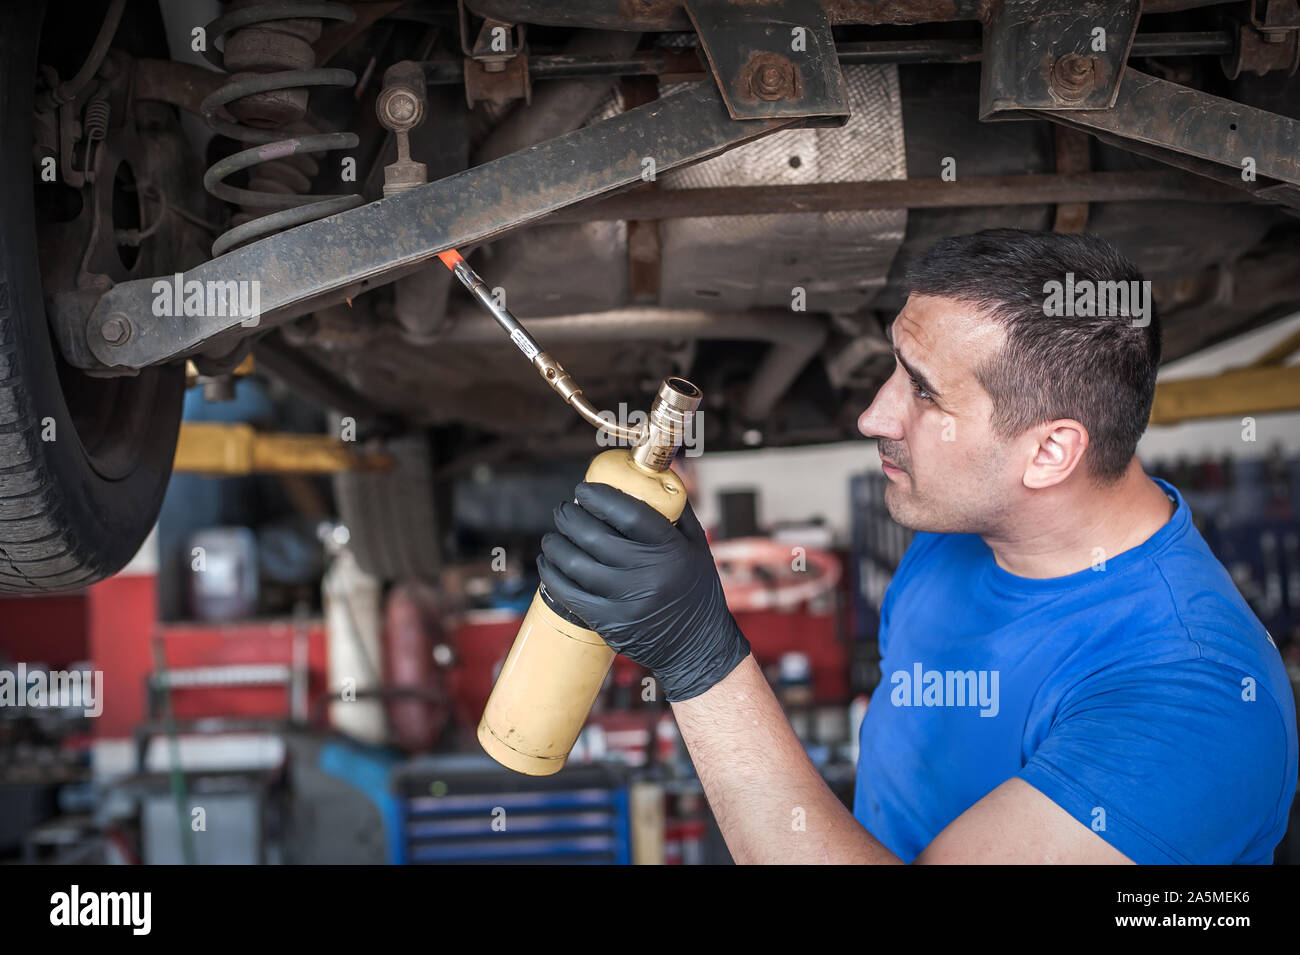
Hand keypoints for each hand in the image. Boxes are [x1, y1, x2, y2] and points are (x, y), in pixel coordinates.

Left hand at [537, 481, 750, 701]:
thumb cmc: (697, 590)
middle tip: (564, 509)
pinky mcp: (609, 623)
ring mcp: (626, 601)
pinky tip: (548, 563)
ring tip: (552, 536)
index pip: (628, 513)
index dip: (600, 497)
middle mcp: (648, 574)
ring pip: (575, 564)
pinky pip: (569, 594)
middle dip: (570, 517)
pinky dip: (552, 575)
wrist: (697, 647)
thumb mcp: (697, 546)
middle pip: (594, 536)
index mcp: (670, 549)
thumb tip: (656, 473)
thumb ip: (676, 510)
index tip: (584, 489)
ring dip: (555, 544)